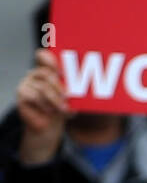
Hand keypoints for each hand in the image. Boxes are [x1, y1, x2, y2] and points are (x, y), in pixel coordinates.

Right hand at [16, 49, 67, 165]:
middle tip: (69, 96)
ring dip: (56, 100)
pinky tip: (52, 111)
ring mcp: (26, 83)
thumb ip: (75, 90)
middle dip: (60, 85)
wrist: (49, 126)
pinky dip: (46, 105)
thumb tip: (88, 87)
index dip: (50, 59)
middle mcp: (35, 74)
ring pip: (43, 87)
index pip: (43, 56)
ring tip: (66, 109)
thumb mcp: (72, 99)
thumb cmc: (63, 108)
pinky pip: (35, 97)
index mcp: (47, 69)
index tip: (62, 69)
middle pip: (46, 73)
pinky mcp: (21, 94)